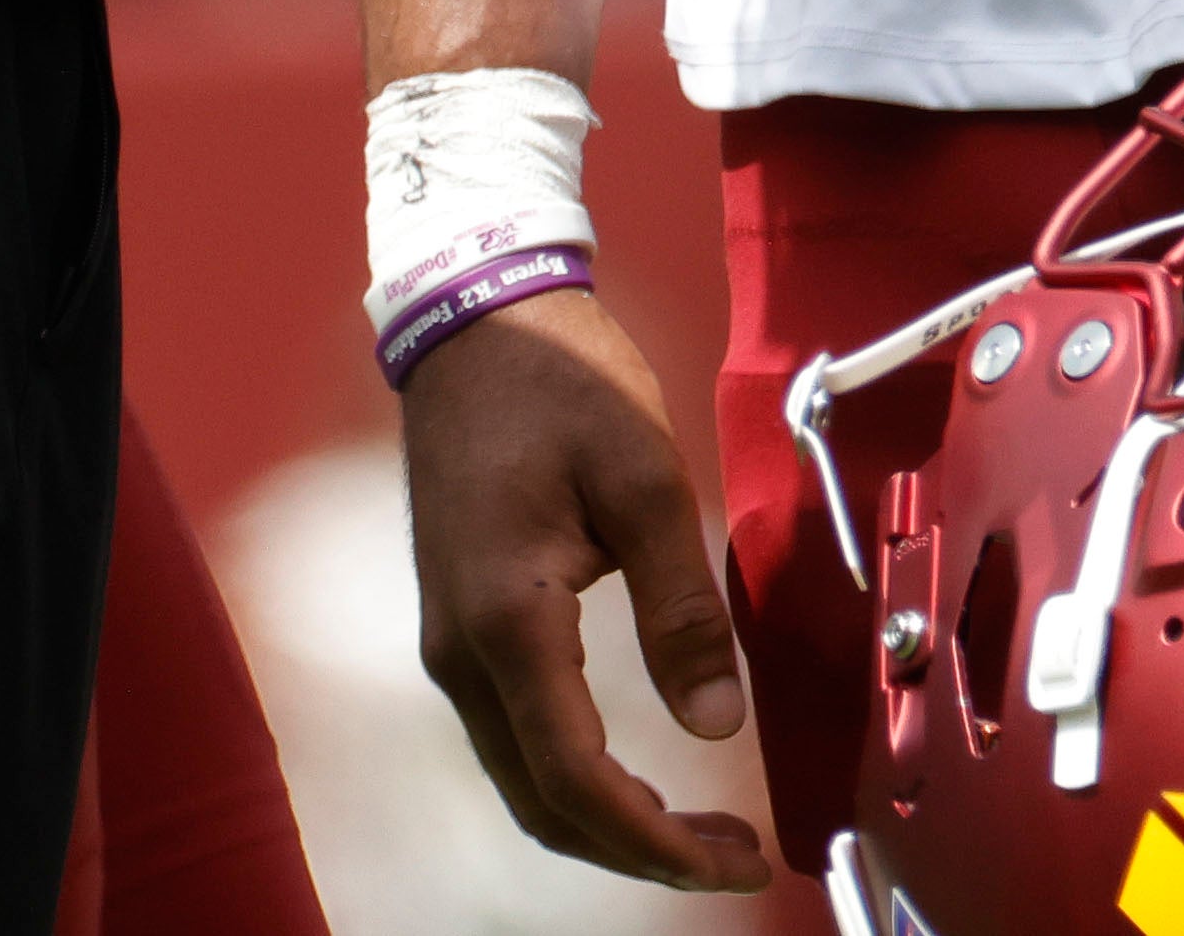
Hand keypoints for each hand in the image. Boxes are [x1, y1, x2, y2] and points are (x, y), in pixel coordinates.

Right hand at [398, 284, 767, 891]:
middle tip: (733, 858)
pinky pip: (513, 738)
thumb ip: (683, 608)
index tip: (731, 860)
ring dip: (606, 823)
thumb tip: (716, 724)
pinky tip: (635, 777)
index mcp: (508, 618)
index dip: (653, 840)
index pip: (575, 778)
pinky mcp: (458, 626)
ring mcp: (450, 643)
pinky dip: (574, 781)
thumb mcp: (646, 480)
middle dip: (637, 850)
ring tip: (700, 831)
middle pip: (542, 802)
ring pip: (523, 779)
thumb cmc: (564, 384)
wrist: (476, 322)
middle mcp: (462, 651)